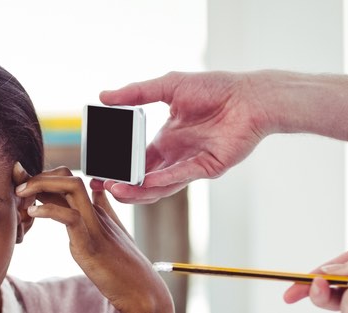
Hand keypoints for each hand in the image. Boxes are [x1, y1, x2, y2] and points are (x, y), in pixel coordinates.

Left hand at [13, 164, 174, 312]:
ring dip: (41, 185)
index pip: (66, 181)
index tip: (22, 187)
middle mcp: (94, 211)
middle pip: (67, 177)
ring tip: (20, 195)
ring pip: (70, 187)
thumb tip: (97, 192)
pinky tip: (33, 214)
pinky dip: (49, 210)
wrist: (140, 290)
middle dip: (38, 176)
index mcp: (95, 210)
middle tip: (17, 187)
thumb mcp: (109, 235)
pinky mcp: (91, 242)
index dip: (42, 179)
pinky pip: (70, 216)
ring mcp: (94, 224)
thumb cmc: (123, 266)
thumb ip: (101, 212)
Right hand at [98, 71, 268, 203]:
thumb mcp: (169, 86)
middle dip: (121, 185)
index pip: (135, 160)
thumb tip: (104, 95)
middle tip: (99, 185)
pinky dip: (161, 180)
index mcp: (166, 140)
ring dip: (136, 190)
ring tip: (115, 190)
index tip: (97, 170)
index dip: (117, 168)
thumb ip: (137, 93)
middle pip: (143, 179)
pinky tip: (144, 182)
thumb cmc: (215, 89)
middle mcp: (176, 156)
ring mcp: (191, 165)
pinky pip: (180, 177)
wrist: (250, 96)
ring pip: (159, 186)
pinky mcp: (207, 168)